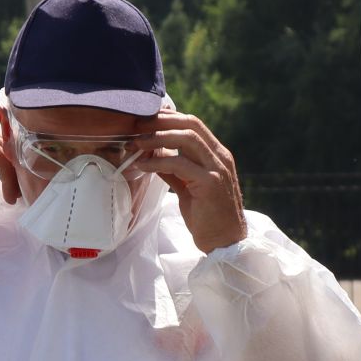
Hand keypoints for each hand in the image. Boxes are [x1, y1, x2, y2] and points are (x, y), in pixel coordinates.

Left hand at [128, 112, 247, 251]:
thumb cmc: (208, 218)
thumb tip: (154, 156)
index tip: (144, 120)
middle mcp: (220, 157)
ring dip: (157, 137)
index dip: (168, 118)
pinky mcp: (210, 183)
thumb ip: (176, 171)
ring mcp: (217, 168)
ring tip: (135, 142)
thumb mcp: (189, 188)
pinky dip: (158, 161)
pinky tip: (143, 165)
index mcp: (217, 155)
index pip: (193, 124)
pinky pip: (179, 164)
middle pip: (190, 124)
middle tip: (136, 125)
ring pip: (186, 138)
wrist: (225, 243)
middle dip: (160, 121)